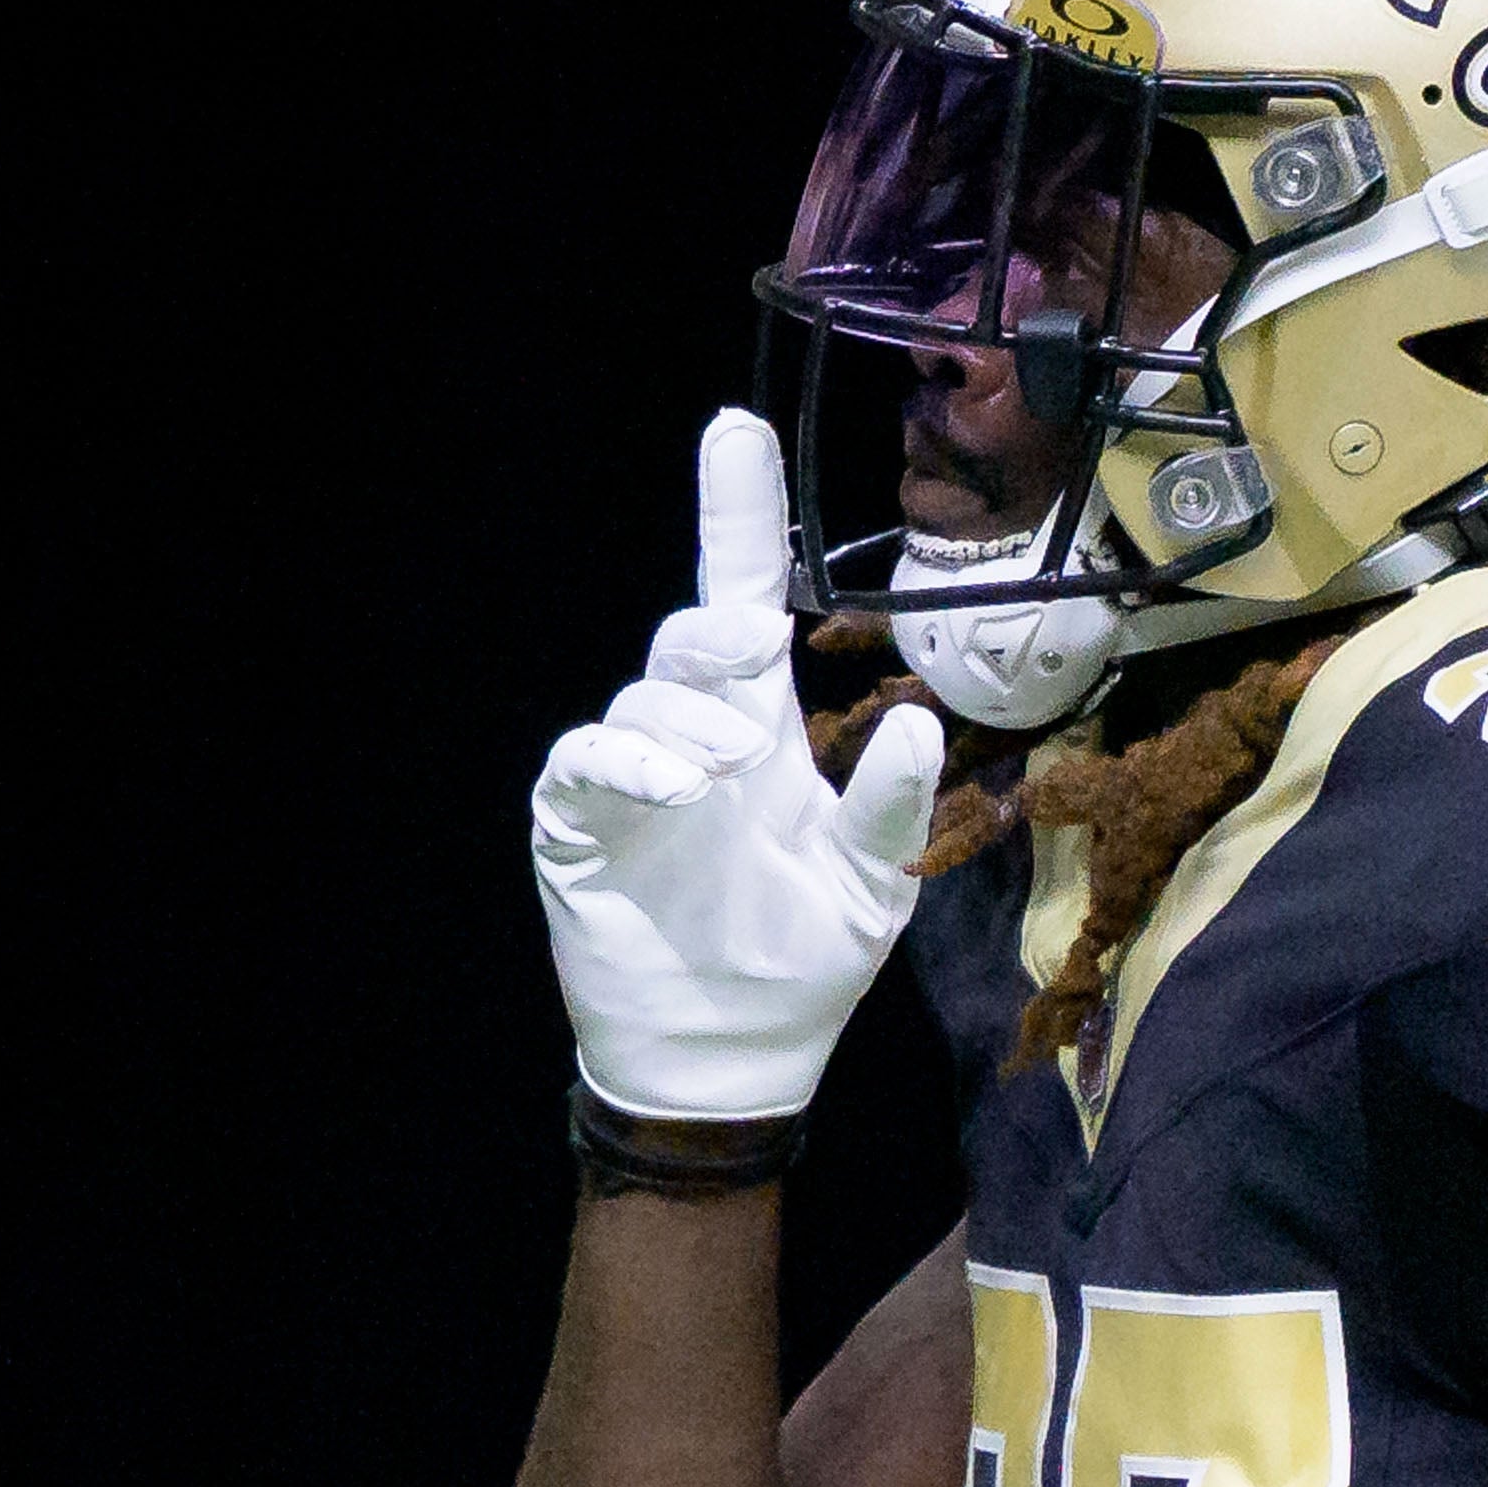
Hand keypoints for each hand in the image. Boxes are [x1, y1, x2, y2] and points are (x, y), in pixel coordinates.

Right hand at [530, 413, 944, 1121]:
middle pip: (687, 638)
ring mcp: (627, 780)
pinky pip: (584, 764)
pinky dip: (629, 763)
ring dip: (686, 718)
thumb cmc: (801, 960)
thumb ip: (890, 808)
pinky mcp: (575, 825)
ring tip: (726, 772)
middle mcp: (690, 735)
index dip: (737, 514)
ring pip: (641, 700)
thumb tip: (912, 729)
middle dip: (714, 633)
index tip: (735, 427)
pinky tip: (678, 790)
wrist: (728, 1058)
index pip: (743, 597)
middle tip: (750, 651)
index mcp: (760, 726)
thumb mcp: (872, 885)